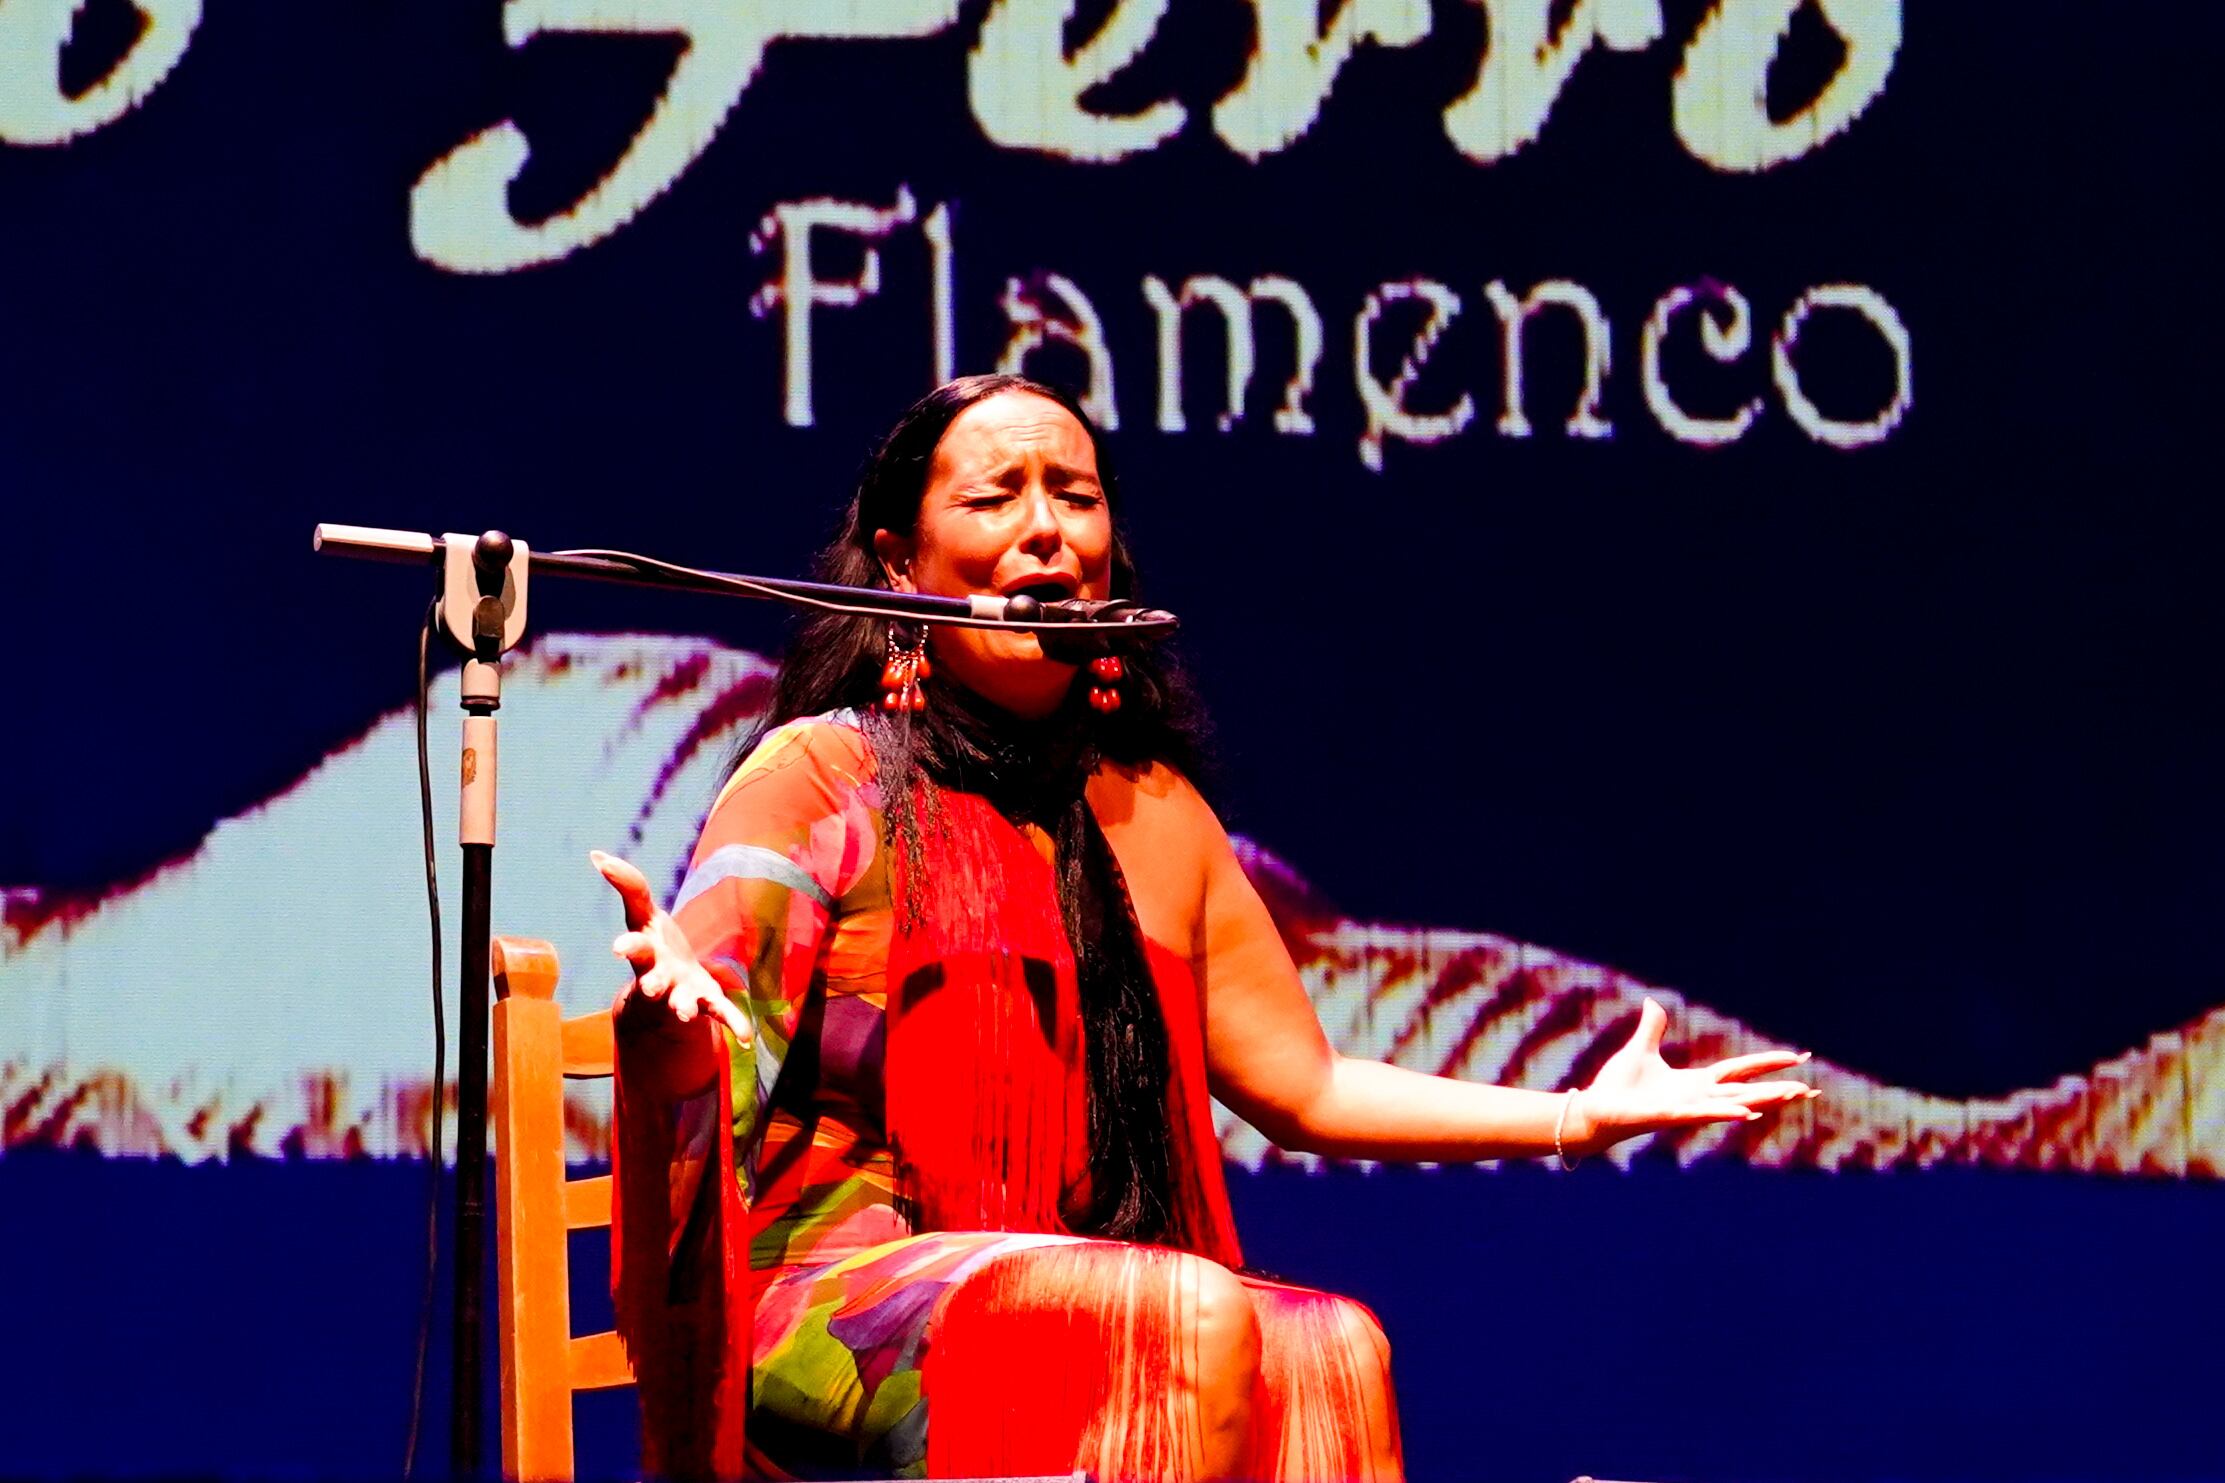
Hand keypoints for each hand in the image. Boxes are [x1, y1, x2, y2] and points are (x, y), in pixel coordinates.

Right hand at [591, 850, 751, 1048]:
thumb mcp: (642, 914)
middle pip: (654, 981)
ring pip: (682, 1002)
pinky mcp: (706, 1003)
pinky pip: (720, 1014)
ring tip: (685, 1013)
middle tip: (650, 989)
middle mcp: (660, 977)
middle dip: (652, 984)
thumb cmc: (653, 944)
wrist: (667, 988)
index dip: (628, 946)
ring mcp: (682, 993)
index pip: (635, 947)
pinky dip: (733, 1024)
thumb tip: (596, 855)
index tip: (618, 948)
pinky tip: (745, 1036)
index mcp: (646, 953)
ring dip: (683, 1007)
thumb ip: (627, 885)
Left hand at [1570, 998, 1816, 1154]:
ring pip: (1735, 1103)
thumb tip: (1654, 1003)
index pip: (1740, 1072)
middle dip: (1778, 1090)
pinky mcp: (1671, 1115)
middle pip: (1747, 1092)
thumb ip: (1652, 1029)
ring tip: (1793, 1095)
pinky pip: (1704, 1113)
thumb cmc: (1617, 1087)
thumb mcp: (1640, 1050)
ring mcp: (1688, 1108)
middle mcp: (1699, 1098)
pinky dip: (1725, 1112)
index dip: (1766, 1064)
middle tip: (1811, 1090)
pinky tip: (1747, 1111)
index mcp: (1696, 1083)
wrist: (1596, 1109)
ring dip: (1764, 1100)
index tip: (1797, 1058)